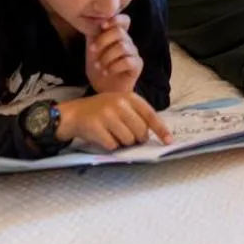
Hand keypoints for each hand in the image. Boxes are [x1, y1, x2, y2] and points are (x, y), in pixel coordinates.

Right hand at [56, 92, 170, 151]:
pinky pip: (113, 145)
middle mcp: (119, 104)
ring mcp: (107, 115)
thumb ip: (136, 115)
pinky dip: (110, 146)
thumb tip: (153, 135)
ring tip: (113, 134)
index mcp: (129, 97)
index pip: (151, 115)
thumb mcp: (120, 104)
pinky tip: (103, 137)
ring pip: (128, 140)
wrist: (74, 113)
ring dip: (123, 143)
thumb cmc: (102, 110)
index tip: (169, 141)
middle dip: (137, 139)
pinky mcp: (96, 128)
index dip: (161, 130)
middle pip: (140, 131)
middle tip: (129, 137)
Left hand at [85, 15, 141, 94]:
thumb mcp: (92, 49)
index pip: (124, 20)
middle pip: (119, 32)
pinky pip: (128, 61)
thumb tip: (92, 21)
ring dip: (106, 57)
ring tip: (99, 66)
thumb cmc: (98, 67)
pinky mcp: (137, 66)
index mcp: (118, 35)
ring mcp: (134, 53)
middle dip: (102, 41)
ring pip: (122, 47)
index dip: (115, 20)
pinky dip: (114, 67)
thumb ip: (93, 35)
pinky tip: (106, 72)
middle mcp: (128, 42)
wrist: (103, 89)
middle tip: (92, 51)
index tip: (102, 26)